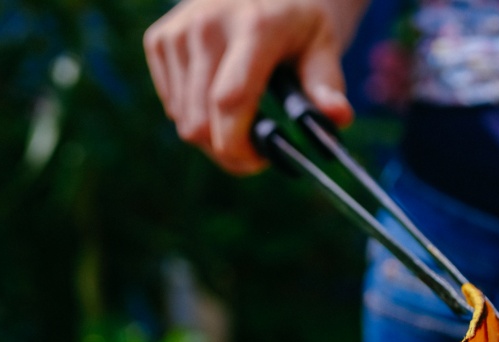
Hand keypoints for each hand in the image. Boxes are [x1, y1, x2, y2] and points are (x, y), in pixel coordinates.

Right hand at [145, 0, 363, 174]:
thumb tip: (339, 117)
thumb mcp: (323, 46)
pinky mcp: (159, 40)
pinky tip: (217, 97)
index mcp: (254, 27)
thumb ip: (327, 85)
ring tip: (242, 119)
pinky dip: (195, 116)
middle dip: (228, 151)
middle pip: (199, 122)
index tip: (260, 162)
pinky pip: (171, 106)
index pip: (230, 101)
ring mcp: (178, 32)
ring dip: (212, 136)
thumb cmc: (299, 23)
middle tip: (255, 150)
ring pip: (182, 121)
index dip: (239, 147)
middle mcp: (207, 25)